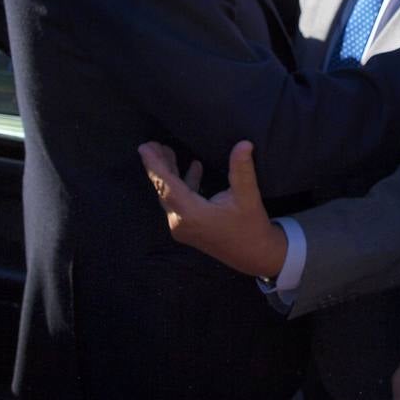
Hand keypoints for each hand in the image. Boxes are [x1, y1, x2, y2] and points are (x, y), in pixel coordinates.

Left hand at [138, 139, 288, 277]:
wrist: (255, 256)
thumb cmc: (251, 227)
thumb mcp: (248, 197)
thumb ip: (241, 169)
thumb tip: (244, 144)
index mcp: (191, 214)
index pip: (166, 185)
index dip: (154, 164)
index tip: (144, 147)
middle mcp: (181, 222)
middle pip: (163, 189)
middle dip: (158, 166)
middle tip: (153, 143)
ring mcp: (182, 227)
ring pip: (169, 196)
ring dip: (169, 174)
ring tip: (168, 151)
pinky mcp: (188, 228)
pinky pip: (177, 202)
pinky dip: (181, 184)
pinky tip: (194, 168)